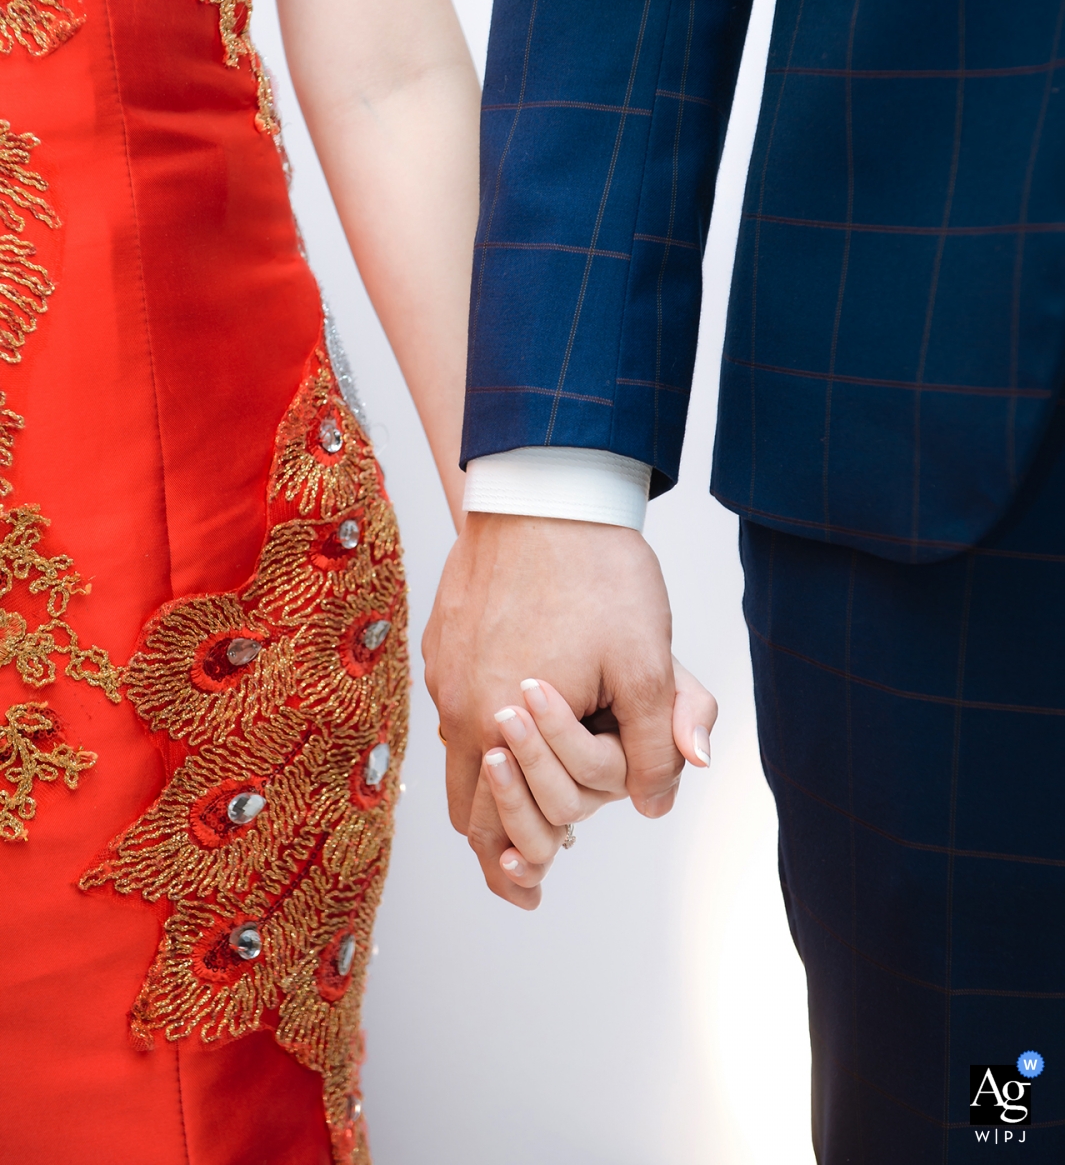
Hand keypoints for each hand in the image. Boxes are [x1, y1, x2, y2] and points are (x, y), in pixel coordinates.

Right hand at [422, 511, 715, 906]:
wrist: (543, 490)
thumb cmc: (598, 574)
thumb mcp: (648, 660)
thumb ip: (657, 741)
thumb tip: (659, 802)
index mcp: (496, 723)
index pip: (490, 827)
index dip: (511, 869)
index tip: (531, 892)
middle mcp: (456, 703)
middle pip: (465, 800)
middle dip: (499, 833)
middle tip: (530, 860)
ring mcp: (442, 667)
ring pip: (458, 751)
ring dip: (492, 776)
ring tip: (532, 783)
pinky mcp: (442, 636)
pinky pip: (454, 703)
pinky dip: (483, 725)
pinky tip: (518, 710)